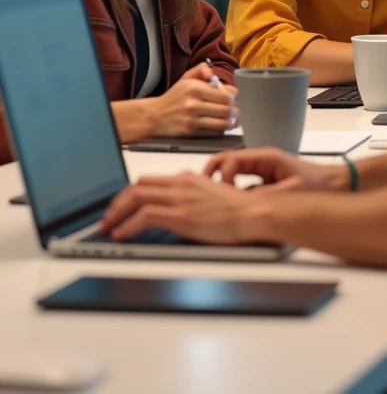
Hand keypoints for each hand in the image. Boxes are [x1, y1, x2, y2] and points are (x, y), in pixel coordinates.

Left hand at [101, 173, 257, 244]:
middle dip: (117, 202)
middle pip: (137, 186)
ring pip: (136, 197)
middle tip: (108, 217)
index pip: (148, 181)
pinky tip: (123, 234)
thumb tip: (176, 212)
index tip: (120, 207)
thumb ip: (191, 199)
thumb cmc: (239, 210)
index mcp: (188, 178)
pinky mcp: (181, 214)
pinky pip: (145, 215)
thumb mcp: (210, 198)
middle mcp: (181, 183)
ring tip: (109, 226)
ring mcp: (180, 198)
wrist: (253, 213)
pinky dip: (128, 225)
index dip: (128, 194)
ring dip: (117, 213)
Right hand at [150, 63, 237, 136]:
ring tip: (234, 119)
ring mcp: (192, 119)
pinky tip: (221, 126)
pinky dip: (220, 130)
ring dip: (231, 122)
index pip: (226, 94)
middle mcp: (193, 103)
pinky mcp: (191, 132)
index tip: (236, 98)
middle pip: (227, 109)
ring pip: (222, 123)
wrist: (154, 116)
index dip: (235, 97)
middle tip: (238, 110)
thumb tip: (212, 73)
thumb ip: (201, 69)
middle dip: (236, 110)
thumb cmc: (174, 97)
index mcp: (195, 87)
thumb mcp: (186, 78)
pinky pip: (214, 132)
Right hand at [204, 147, 346, 192]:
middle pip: (229, 160)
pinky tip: (231, 206)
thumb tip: (244, 201)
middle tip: (202, 187)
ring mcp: (263, 171)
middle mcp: (263, 161)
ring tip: (211, 197)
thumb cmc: (318, 184)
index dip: (223, 174)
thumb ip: (266, 195)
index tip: (221, 190)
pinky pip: (243, 184)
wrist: (336, 185)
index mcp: (268, 158)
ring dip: (222, 182)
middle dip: (214, 172)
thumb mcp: (291, 191)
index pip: (234, 159)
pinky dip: (234, 192)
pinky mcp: (266, 182)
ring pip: (234, 172)